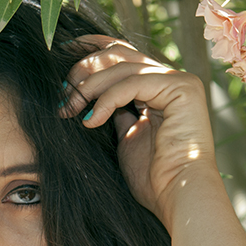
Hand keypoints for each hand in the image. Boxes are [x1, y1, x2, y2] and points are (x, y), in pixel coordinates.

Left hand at [60, 35, 217, 226]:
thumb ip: (115, 113)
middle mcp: (172, 79)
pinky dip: (107, 100)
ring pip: (124, 66)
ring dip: (89, 86)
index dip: (93, 49)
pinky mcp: (182, 89)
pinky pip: (133, 83)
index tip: (62, 54)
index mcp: (160, 89)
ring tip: (69, 108)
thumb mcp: (126, 138)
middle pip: (121, 55)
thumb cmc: (153, 178)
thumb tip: (87, 98)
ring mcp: (180, 81)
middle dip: (86, 68)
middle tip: (63, 93)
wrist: (176, 196)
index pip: (124, 55)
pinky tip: (91, 121)